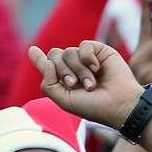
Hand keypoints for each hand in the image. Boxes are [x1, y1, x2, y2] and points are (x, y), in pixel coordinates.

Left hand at [28, 40, 144, 128]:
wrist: (119, 104)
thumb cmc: (93, 106)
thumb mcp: (63, 100)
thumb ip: (47, 84)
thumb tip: (48, 62)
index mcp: (64, 81)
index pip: (48, 66)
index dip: (39, 59)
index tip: (32, 49)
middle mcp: (74, 68)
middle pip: (54, 55)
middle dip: (61, 70)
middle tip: (73, 84)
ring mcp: (86, 59)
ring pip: (68, 52)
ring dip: (78, 70)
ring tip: (90, 85)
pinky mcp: (100, 51)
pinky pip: (84, 45)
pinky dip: (87, 58)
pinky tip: (96, 68)